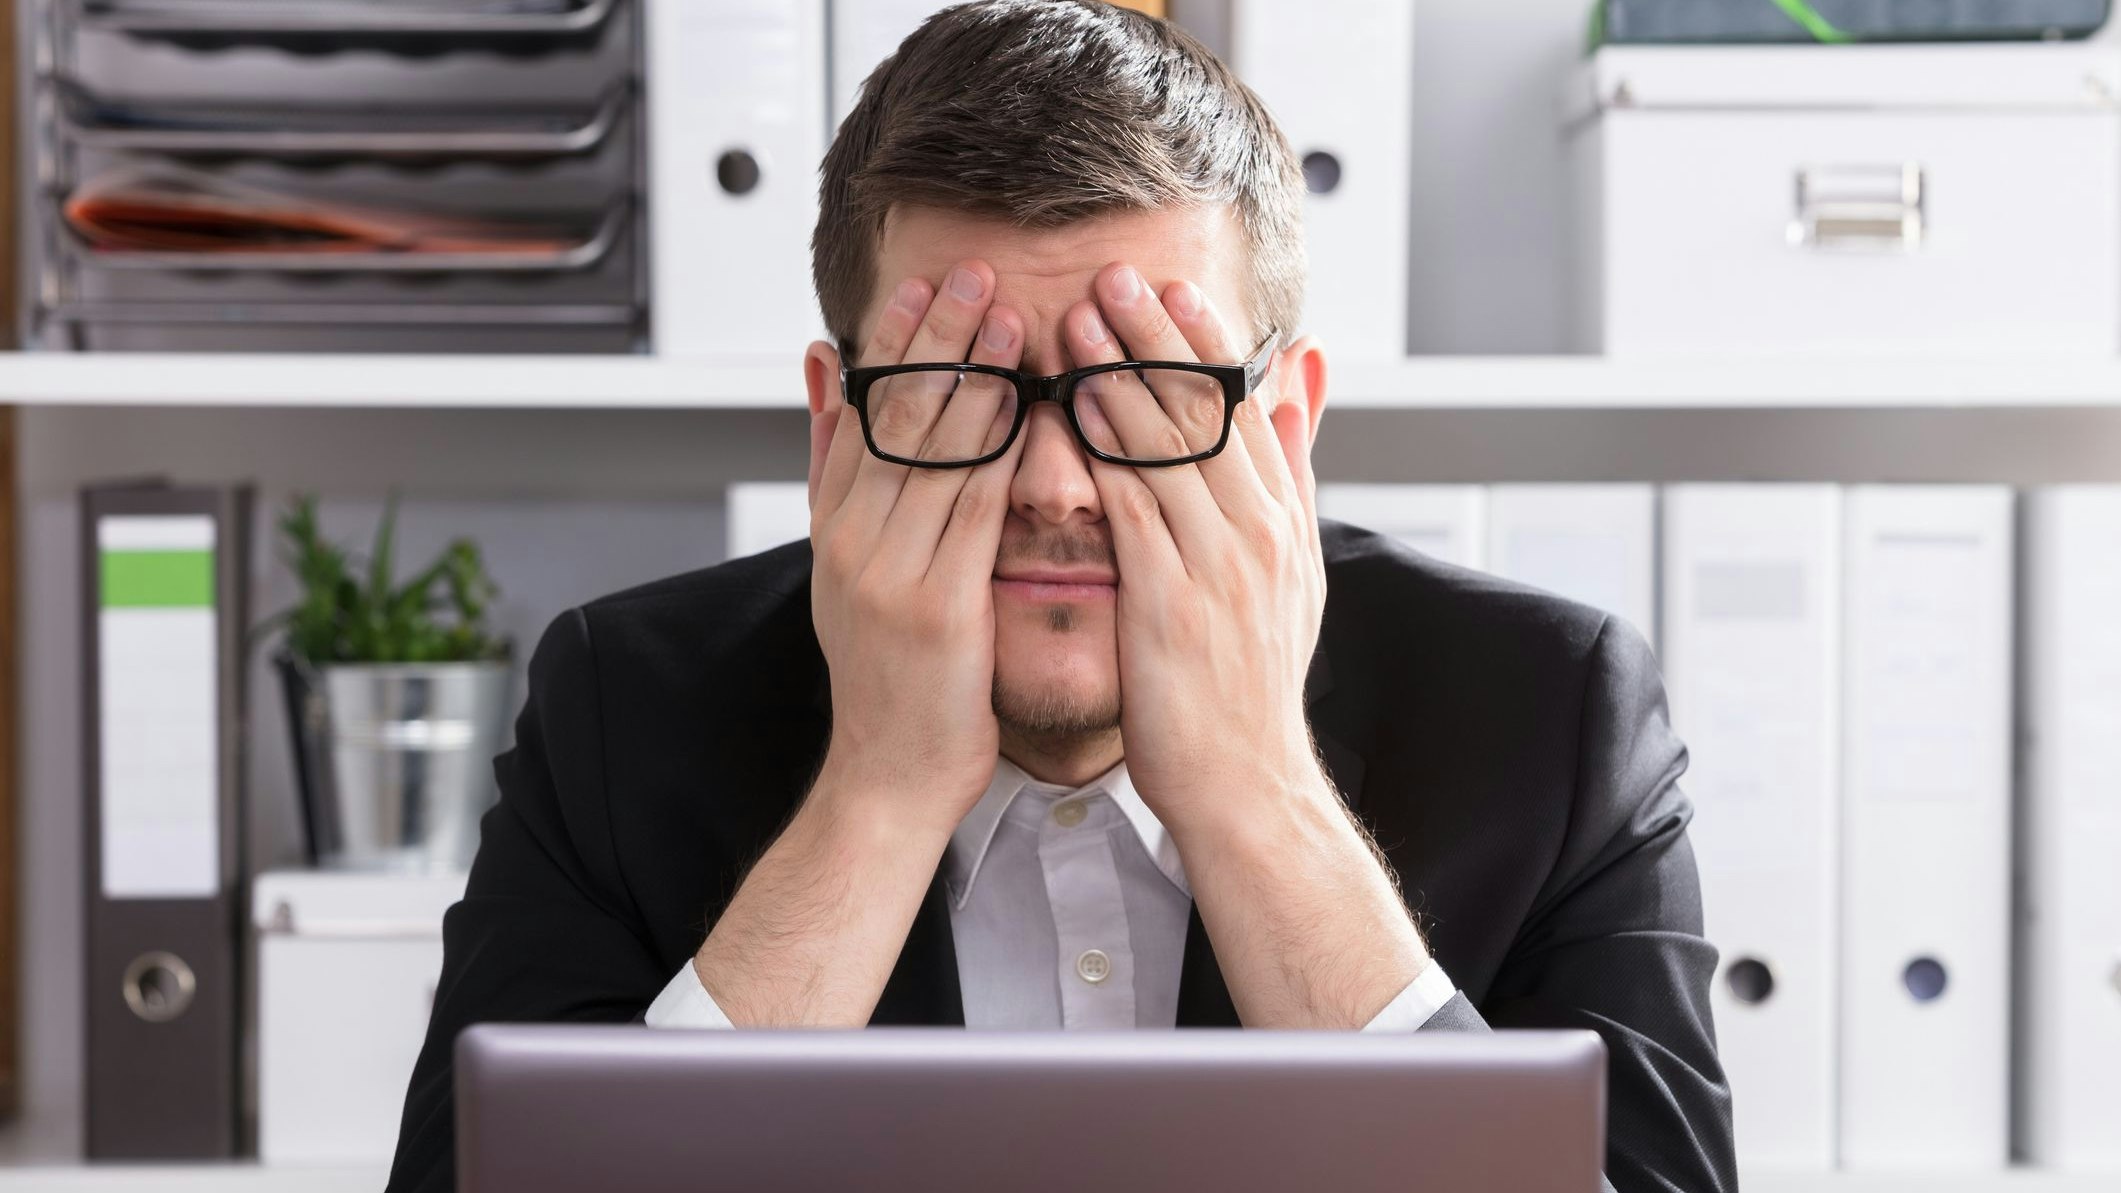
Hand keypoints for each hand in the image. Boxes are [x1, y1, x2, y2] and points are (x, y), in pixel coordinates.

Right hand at [808, 259, 1026, 829]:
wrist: (888, 776)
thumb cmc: (891, 677)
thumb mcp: (844, 564)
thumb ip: (836, 466)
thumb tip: (822, 369)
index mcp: (834, 527)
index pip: (861, 411)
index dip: (894, 341)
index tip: (929, 284)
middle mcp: (853, 541)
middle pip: (895, 418)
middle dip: (939, 338)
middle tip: (979, 275)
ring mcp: (889, 573)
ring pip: (934, 452)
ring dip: (976, 377)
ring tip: (1010, 317)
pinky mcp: (936, 608)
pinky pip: (974, 513)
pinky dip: (1002, 452)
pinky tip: (1031, 408)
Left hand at [1061, 262, 1328, 834]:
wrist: (1246, 782)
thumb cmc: (1250, 684)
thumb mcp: (1294, 573)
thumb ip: (1291, 477)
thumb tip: (1298, 388)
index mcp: (1282, 521)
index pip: (1244, 408)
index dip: (1205, 342)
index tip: (1170, 288)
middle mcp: (1258, 532)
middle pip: (1205, 411)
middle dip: (1156, 337)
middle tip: (1112, 277)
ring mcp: (1218, 566)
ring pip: (1167, 447)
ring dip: (1118, 375)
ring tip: (1078, 319)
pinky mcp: (1170, 602)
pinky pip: (1132, 507)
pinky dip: (1102, 449)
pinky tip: (1069, 408)